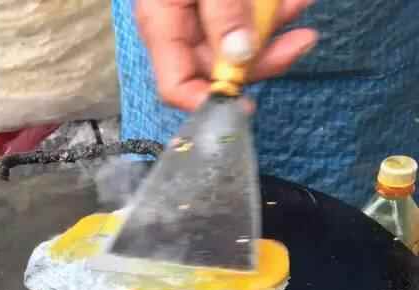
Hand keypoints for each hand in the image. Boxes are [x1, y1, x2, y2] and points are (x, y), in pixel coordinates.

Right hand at [136, 0, 318, 110]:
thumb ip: (223, 13)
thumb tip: (238, 59)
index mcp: (162, 22)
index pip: (176, 85)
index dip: (208, 101)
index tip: (246, 106)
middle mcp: (180, 23)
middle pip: (217, 67)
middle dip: (259, 58)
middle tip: (298, 43)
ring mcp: (204, 12)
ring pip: (241, 43)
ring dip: (275, 30)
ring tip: (300, 4)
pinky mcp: (227, 2)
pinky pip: (250, 17)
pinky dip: (274, 10)